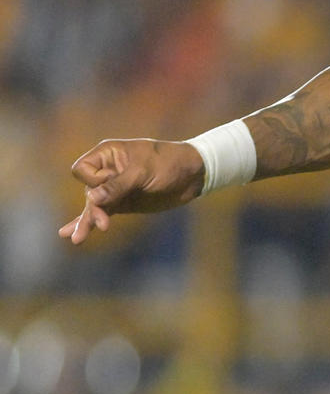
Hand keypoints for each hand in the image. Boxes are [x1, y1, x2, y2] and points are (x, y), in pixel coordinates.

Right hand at [58, 139, 203, 244]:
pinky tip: (71, 234)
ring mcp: (114, 188)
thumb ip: (118, 186)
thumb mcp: (144, 172)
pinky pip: (102, 212)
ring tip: (76, 239)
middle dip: (94, 208)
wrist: (194, 174)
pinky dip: (89, 222)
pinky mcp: (122, 202)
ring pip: (93, 205)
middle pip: (88, 190)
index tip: (112, 182)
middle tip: (103, 224)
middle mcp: (107, 170)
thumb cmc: (170, 163)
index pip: (83, 169)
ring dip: (86, 221)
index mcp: (108, 153)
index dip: (94, 180)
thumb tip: (91, 199)